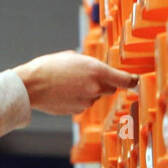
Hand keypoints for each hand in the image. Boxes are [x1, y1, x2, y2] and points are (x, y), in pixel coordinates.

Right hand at [13, 51, 136, 115]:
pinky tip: (65, 92)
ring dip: (89, 91)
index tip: (135, 81)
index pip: (125, 79)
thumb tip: (99, 70)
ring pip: (96, 96)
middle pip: (111, 88)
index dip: (132, 81)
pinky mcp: (78, 111)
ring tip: (69, 83)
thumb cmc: (50, 67)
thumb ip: (91, 64)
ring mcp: (87, 101)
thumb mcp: (74, 57)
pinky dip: (79, 99)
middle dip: (105, 83)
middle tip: (88, 76)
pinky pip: (84, 104)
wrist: (31, 85)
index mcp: (97, 70)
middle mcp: (95, 87)